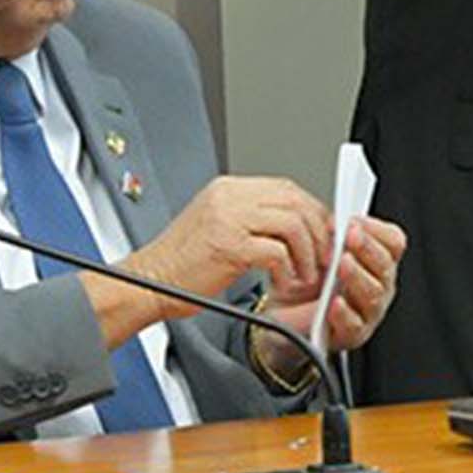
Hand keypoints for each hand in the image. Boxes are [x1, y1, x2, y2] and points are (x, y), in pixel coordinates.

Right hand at [99, 177, 333, 342]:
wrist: (146, 284)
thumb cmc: (180, 265)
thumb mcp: (217, 225)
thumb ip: (251, 218)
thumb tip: (296, 224)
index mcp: (228, 189)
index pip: (286, 188)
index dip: (312, 211)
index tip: (324, 232)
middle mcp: (229, 198)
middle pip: (295, 202)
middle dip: (318, 231)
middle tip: (325, 255)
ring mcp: (228, 220)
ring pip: (293, 224)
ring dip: (308, 253)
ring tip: (306, 274)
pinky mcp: (228, 247)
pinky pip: (276, 252)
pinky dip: (288, 270)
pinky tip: (283, 283)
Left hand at [260, 215, 408, 357]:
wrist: (287, 318)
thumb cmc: (309, 283)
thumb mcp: (321, 253)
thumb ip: (333, 237)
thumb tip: (333, 224)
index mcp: (377, 262)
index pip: (393, 242)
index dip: (377, 229)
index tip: (354, 221)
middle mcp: (379, 286)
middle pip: (385, 265)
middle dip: (367, 248)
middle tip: (351, 236)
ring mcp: (369, 311)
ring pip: (373, 292)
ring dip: (358, 275)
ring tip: (342, 264)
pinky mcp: (353, 334)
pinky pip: (354, 323)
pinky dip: (344, 312)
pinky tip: (334, 302)